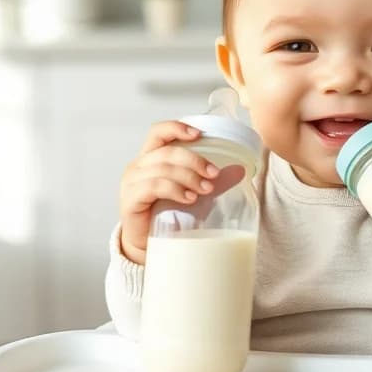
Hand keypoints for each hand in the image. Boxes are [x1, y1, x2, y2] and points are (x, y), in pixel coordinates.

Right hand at [118, 121, 219, 263]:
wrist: (148, 243)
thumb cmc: (167, 214)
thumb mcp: (193, 191)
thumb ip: (212, 180)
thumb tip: (240, 170)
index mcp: (150, 157)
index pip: (158, 132)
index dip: (177, 128)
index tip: (199, 134)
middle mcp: (138, 166)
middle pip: (167, 152)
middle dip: (195, 160)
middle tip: (214, 174)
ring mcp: (131, 182)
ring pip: (162, 169)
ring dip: (189, 177)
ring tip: (206, 190)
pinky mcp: (130, 199)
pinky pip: (154, 187)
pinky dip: (175, 190)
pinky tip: (189, 199)